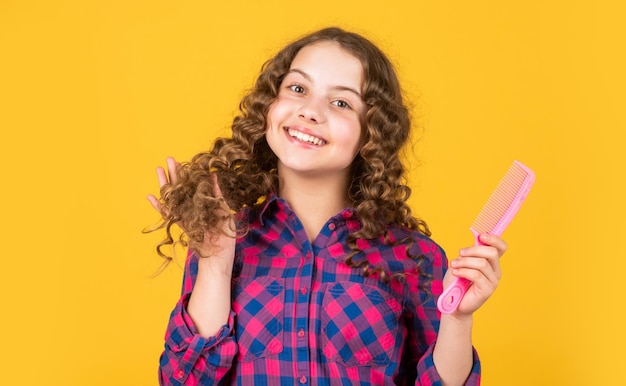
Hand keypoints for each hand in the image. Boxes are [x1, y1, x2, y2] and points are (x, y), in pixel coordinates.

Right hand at [147, 157, 235, 271]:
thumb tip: (212, 177)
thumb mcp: (225, 213)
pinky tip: (150, 196)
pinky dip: (160, 206)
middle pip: (182, 189)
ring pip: (174, 198)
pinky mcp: (182, 226)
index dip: (189, 174)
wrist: (219, 259)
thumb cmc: (226, 238)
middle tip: (168, 159)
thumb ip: (217, 196)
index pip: (194, 186)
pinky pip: (170, 215)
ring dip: (165, 185)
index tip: (184, 161)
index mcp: (205, 205)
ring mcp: (187, 217)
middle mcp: (194, 210)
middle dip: (175, 174)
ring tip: (158, 170)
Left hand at [442, 233, 506, 315]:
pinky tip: (455, 273)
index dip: (494, 239)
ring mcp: (493, 281)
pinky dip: (462, 271)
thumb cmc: (456, 282)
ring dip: (464, 261)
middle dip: (473, 249)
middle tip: (460, 253)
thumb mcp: (461, 263)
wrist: (453, 303)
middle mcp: (495, 271)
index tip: (480, 236)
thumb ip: (470, 252)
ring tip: (453, 265)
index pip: (501, 247)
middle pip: (492, 252)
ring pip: (482, 263)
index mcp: (491, 262)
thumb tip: (476, 239)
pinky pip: (476, 275)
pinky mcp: (488, 290)